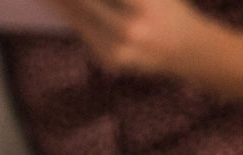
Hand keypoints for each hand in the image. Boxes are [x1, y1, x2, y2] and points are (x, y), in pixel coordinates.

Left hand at [43, 0, 216, 74]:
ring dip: (60, 1)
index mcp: (144, 5)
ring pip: (79, 18)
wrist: (186, 51)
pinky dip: (70, 14)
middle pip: (85, 2)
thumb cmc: (169, 9)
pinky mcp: (109, 60)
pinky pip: (83, 32)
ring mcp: (118, 49)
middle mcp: (131, 30)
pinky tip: (56, 3)